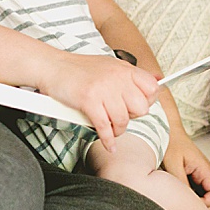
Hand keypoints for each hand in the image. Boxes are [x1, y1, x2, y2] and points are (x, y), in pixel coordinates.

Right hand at [39, 52, 158, 150]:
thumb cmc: (79, 69)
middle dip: (132, 117)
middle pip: (141, 108)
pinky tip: (109, 144)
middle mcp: (117, 78)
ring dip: (117, 130)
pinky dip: (108, 140)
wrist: (53, 67)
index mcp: (124, 69)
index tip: (137, 106)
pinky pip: (104, 128)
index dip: (147, 101)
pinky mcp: (89, 101)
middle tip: (120, 116)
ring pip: (123, 121)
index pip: (152, 88)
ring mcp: (103, 89)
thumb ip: (130, 77)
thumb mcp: (110, 65)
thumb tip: (156, 85)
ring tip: (111, 129)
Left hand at [163, 132, 209, 209]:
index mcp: (205, 169)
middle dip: (208, 207)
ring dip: (203, 203)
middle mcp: (207, 172)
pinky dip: (198, 198)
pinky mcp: (196, 175)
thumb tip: (186, 199)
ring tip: (187, 205)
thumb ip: (180, 181)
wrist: (167, 132)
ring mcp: (203, 174)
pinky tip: (185, 198)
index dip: (207, 204)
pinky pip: (203, 191)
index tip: (192, 206)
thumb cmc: (170, 144)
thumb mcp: (173, 164)